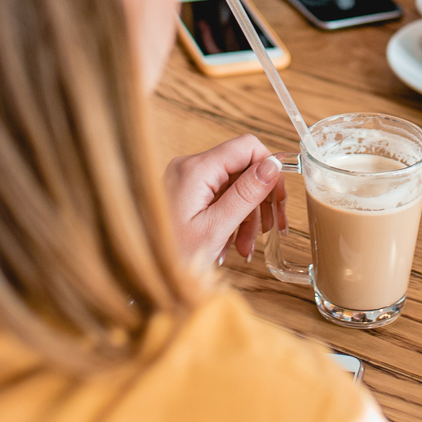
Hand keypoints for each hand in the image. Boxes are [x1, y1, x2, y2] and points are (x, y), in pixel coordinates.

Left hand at [162, 134, 287, 265]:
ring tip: (246, 248)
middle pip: (242, 168)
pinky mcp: (185, 193)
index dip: (269, 169)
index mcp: (196, 169)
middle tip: (272, 228)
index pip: (247, 147)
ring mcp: (186, 180)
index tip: (279, 199)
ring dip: (247, 216)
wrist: (142, 274)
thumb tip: (272, 165)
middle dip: (260, 200)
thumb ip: (245, 194)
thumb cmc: (172, 256)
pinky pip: (219, 197)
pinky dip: (231, 218)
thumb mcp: (216, 228)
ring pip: (233, 186)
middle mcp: (189, 167)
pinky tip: (231, 244)